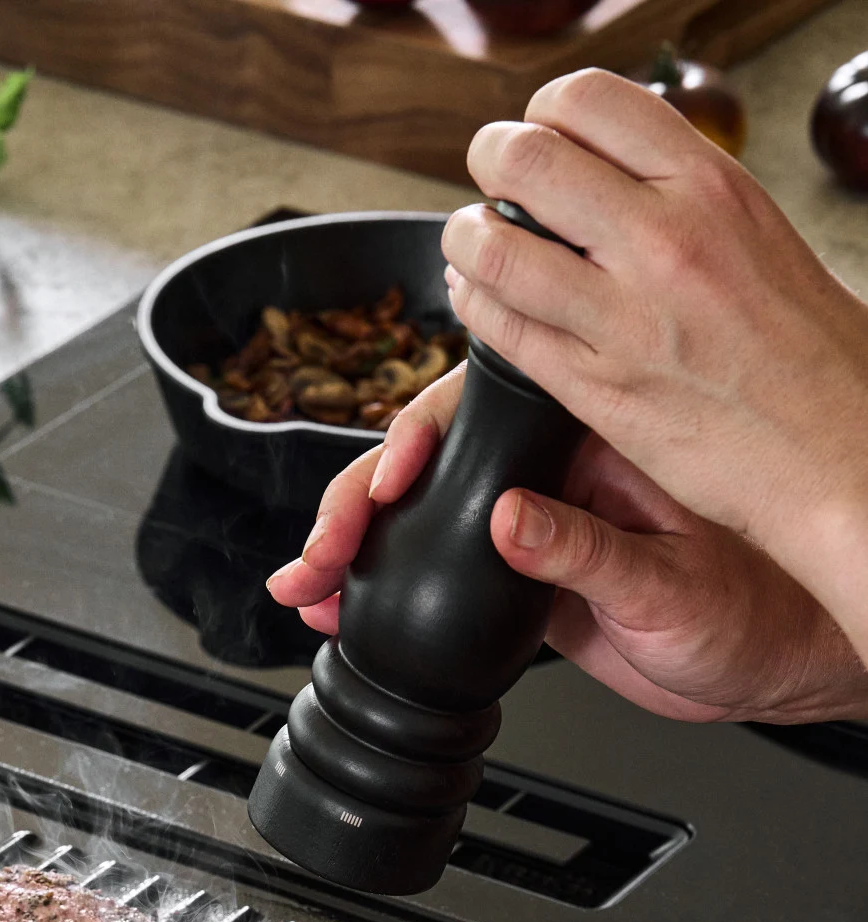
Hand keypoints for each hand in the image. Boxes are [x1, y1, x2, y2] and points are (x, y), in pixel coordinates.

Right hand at [266, 369, 867, 723]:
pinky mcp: (515, 579)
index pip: (485, 410)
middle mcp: (554, 472)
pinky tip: (336, 607)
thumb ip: (587, 553)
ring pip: (418, 518)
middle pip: (430, 462)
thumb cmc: (751, 613)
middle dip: (360, 503)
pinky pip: (430, 574)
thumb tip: (510, 523)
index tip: (389, 479)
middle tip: (324, 548)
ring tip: (308, 583)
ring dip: (353, 547)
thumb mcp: (670, 587)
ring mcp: (529, 524)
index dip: (419, 439)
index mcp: (597, 441)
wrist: (766, 670)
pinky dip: (377, 591)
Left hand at [438, 70, 867, 653]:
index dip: (543, 111)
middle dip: (491, 162)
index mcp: (710, 186)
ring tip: (470, 242)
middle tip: (489, 179)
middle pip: (527, 161)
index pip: (590, 102)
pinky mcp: (597, 390)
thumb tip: (608, 167)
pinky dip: (475, 307)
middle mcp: (663, 242)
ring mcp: (625, 319)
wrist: (837, 444)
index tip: (537, 130)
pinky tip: (480, 300)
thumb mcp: (756, 229)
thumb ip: (680, 192)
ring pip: (496, 250)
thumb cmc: (805, 347)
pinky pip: (503, 332)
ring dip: (466, 240)